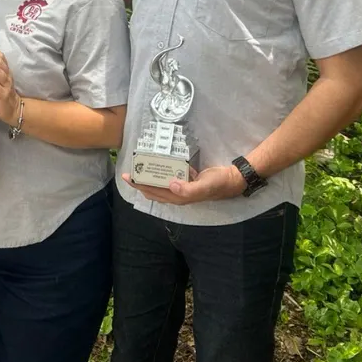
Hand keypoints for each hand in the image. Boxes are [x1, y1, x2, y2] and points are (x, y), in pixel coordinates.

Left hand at [121, 165, 246, 205]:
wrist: (232, 179)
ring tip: (140, 168)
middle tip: (129, 172)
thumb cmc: (218, 183)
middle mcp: (177, 194)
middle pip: (154, 190)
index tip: (128, 177)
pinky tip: (158, 164)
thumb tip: (170, 185)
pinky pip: (170, 177)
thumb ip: (188, 189)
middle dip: (140, 182)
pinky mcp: (186, 180)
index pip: (154, 192)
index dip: (140, 185)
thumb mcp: (204, 186)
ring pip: (160, 184)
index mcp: (179, 197)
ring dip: (150, 177)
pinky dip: (161, 172)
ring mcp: (182, 188)